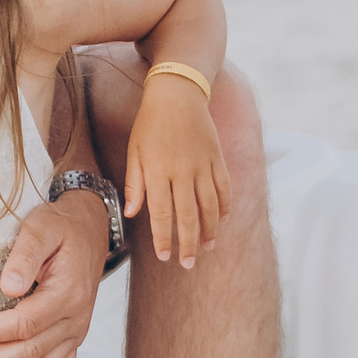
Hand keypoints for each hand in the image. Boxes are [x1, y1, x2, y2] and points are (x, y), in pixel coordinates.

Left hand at [0, 192, 107, 357]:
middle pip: (31, 350)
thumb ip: (25, 255)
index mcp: (65, 294)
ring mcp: (76, 330)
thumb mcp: (41, 229)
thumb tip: (8, 288)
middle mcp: (74, 318)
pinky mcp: (75, 334)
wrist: (89, 228)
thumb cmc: (60, 227)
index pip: (23, 323)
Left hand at [125, 80, 230, 267]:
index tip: (165, 256)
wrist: (177, 93)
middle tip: (187, 264)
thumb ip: (135, 184)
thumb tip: (132, 214)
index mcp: (157, 170)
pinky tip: (222, 221)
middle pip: (188, 216)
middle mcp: (181, 171)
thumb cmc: (149, 124)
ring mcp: (202, 165)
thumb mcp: (134, 151)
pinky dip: (225, 207)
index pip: (161, 213)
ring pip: (209, 206)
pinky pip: (224, 188)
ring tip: (206, 248)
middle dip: (188, 244)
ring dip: (208, 230)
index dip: (164, 238)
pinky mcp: (217, 158)